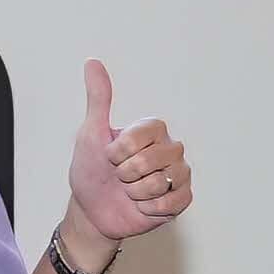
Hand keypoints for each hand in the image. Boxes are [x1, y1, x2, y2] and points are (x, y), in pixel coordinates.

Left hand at [65, 59, 191, 245]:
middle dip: (124, 174)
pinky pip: (170, 202)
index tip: (109, 155)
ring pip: (160, 182)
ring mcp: (180, 173)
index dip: (117, 151)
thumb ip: (99, 99)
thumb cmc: (91, 171)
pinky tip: (142, 205)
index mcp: (153, 130)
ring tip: (131, 191)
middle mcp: (171, 148)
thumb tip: (92, 62)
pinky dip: (148, 208)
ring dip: (135, 193)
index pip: (140, 137)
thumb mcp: (91, 134)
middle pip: (149, 161)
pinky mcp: (182, 198)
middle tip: (120, 177)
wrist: (92, 211)